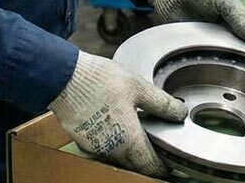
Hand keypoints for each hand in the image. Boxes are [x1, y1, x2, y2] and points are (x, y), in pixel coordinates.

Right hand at [49, 51, 187, 177]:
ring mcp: (94, 147)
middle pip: (135, 165)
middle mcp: (111, 150)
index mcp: (129, 141)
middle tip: (158, 146)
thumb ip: (161, 103)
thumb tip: (180, 113)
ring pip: (118, 158)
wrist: (64, 77)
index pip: (151, 167)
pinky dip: (113, 143)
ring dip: (130, 152)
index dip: (164, 167)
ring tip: (138, 133)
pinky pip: (103, 149)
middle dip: (147, 159)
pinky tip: (116, 125)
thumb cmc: (99, 81)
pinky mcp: (82, 140)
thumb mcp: (138, 87)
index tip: (172, 163)